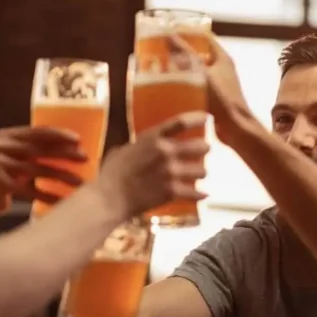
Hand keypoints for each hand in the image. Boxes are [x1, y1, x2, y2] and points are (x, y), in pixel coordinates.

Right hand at [0, 126, 87, 215]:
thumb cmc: (1, 180)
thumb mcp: (14, 159)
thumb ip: (32, 151)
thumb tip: (71, 150)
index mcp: (6, 135)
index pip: (37, 131)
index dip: (59, 135)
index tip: (78, 140)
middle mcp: (1, 145)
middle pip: (40, 148)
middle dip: (65, 154)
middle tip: (85, 158)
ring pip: (38, 169)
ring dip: (62, 177)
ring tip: (80, 183)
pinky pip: (30, 189)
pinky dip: (49, 195)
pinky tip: (63, 200)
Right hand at [95, 112, 209, 219]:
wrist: (109, 197)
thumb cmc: (111, 173)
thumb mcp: (123, 150)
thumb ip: (138, 146)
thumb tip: (139, 145)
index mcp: (152, 138)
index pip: (181, 122)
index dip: (198, 119)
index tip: (208, 118)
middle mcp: (166, 152)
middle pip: (200, 146)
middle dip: (205, 148)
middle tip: (205, 150)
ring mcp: (171, 172)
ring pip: (202, 170)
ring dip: (201, 172)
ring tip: (199, 174)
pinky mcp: (172, 191)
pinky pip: (195, 193)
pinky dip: (200, 194)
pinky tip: (204, 194)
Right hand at [169, 34, 253, 145]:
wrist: (236, 129)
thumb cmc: (223, 100)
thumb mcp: (200, 73)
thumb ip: (185, 54)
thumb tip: (170, 35)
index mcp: (222, 58)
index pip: (205, 37)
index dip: (188, 31)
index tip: (170, 30)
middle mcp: (222, 69)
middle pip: (199, 54)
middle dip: (181, 51)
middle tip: (162, 50)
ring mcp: (219, 84)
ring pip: (197, 71)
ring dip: (182, 69)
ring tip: (162, 68)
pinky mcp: (215, 99)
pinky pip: (197, 86)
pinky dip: (185, 85)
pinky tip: (170, 90)